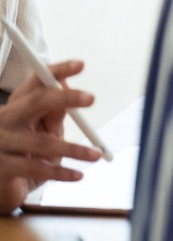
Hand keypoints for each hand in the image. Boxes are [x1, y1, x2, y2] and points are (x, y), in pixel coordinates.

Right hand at [0, 60, 101, 212]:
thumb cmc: (23, 151)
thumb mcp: (40, 129)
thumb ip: (52, 111)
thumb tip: (67, 85)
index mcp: (16, 105)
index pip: (36, 82)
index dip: (58, 71)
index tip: (80, 64)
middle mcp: (4, 119)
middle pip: (35, 102)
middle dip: (65, 97)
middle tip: (91, 98)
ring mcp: (0, 142)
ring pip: (42, 142)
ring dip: (74, 149)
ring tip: (95, 155)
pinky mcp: (0, 167)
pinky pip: (35, 168)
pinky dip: (61, 173)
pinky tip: (77, 175)